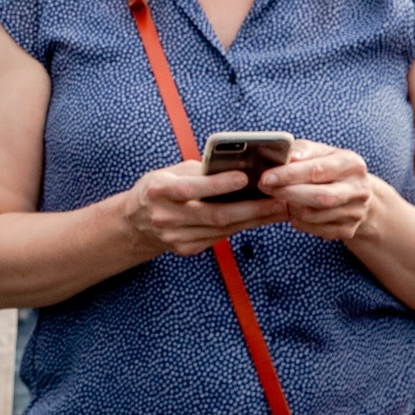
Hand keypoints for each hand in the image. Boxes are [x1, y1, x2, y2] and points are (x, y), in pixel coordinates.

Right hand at [120, 159, 287, 255]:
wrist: (135, 222)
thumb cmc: (158, 189)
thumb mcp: (169, 172)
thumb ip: (198, 171)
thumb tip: (236, 165)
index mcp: (158, 190)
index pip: (191, 188)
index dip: (218, 184)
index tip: (245, 178)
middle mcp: (166, 216)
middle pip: (215, 215)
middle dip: (251, 208)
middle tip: (279, 200)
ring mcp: (176, 236)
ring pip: (223, 229)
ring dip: (254, 219)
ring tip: (278, 209)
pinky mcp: (186, 249)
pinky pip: (219, 237)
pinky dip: (241, 227)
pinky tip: (259, 218)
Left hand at [260, 140, 378, 243]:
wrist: (355, 192)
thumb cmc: (329, 167)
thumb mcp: (320, 152)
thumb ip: (303, 151)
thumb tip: (289, 156)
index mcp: (352, 165)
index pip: (317, 171)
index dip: (289, 175)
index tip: (266, 177)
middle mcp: (358, 190)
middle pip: (319, 197)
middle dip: (287, 192)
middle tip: (264, 187)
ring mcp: (355, 213)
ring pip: (312, 215)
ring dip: (290, 207)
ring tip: (282, 196)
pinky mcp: (347, 230)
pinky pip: (312, 229)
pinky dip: (297, 220)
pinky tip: (295, 209)